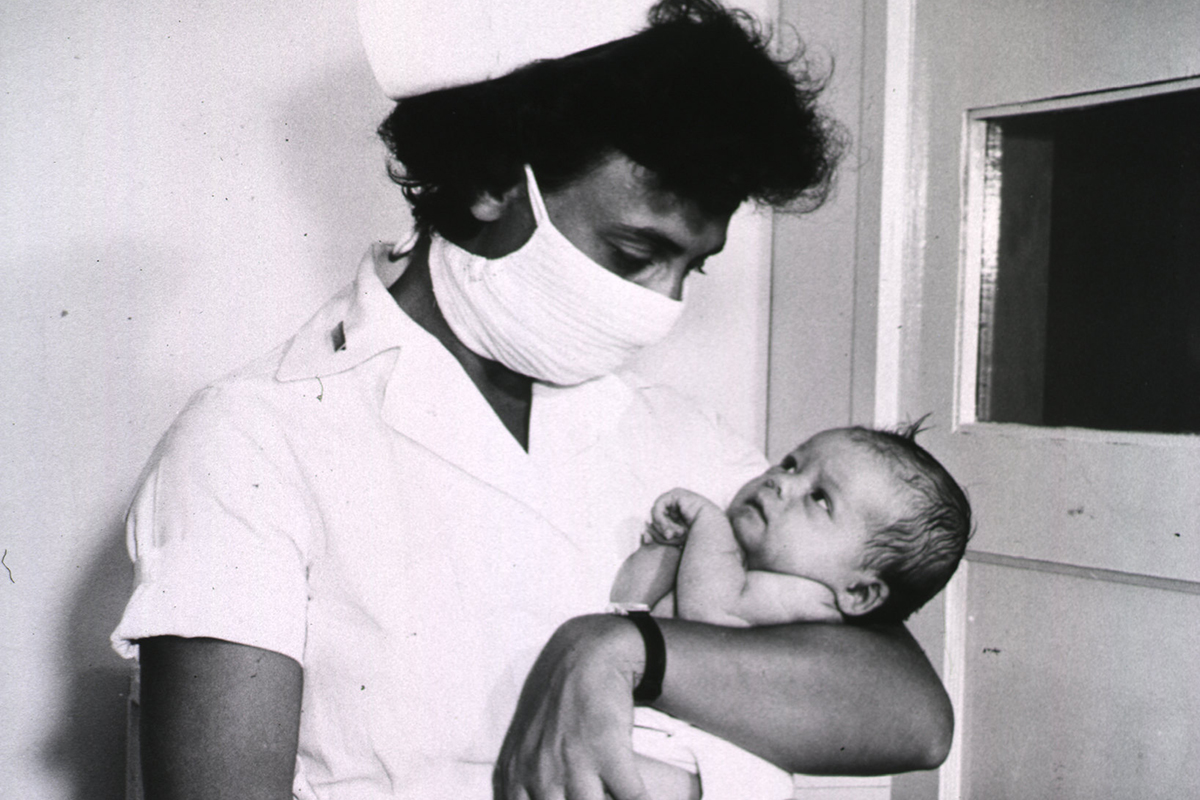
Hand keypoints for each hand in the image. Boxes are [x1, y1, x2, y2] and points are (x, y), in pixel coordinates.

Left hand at [494, 615, 651, 799]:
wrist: (588, 657)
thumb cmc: (558, 705)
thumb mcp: (525, 746)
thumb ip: (524, 786)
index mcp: (516, 778)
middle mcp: (540, 776)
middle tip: (595, 798)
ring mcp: (574, 765)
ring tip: (612, 796)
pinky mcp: (609, 753)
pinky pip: (631, 799)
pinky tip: (641, 797)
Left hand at [648, 488, 721, 545]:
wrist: (711, 530)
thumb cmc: (696, 537)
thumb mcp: (673, 539)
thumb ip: (658, 536)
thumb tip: (643, 535)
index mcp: (676, 516)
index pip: (656, 522)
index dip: (652, 532)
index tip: (648, 542)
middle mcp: (675, 506)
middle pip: (655, 518)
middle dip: (661, 530)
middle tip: (671, 537)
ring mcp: (676, 498)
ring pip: (656, 512)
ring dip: (663, 526)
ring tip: (674, 534)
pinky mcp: (676, 494)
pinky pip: (659, 506)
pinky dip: (661, 519)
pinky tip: (670, 528)